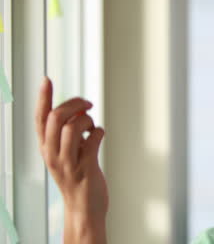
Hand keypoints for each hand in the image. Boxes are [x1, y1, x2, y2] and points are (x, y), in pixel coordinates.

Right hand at [35, 77, 107, 242]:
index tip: (47, 79)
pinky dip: (100, 132)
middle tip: (88, 104)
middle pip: (55, 118)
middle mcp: (53, 154)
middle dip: (74, 104)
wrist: (84, 208)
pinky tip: (100, 136)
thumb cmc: (77, 177)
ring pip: (72, 127)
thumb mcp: (65, 154)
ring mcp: (68, 163)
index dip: (42, 97)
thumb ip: (67, 134)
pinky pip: (92, 141)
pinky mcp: (85, 169)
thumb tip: (79, 110)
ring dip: (87, 120)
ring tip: (93, 127)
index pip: (39, 119)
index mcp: (46, 148)